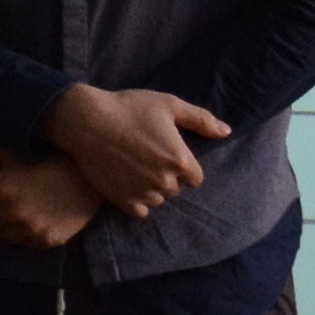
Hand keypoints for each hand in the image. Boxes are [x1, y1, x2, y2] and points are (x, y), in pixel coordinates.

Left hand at [0, 152, 100, 248]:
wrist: (83, 173)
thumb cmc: (38, 157)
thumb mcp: (3, 152)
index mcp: (0, 190)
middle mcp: (14, 214)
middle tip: (10, 198)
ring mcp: (32, 230)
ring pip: (5, 236)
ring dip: (10, 224)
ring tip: (26, 205)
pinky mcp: (47, 241)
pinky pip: (26, 243)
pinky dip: (28, 232)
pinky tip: (41, 214)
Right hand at [40, 82, 228, 213]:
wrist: (87, 122)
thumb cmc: (129, 108)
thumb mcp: (169, 105)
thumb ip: (201, 120)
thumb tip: (226, 132)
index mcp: (180, 161)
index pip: (196, 178)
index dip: (183, 165)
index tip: (167, 152)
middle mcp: (165, 182)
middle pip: (176, 188)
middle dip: (166, 176)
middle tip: (147, 155)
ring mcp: (144, 194)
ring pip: (158, 199)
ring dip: (152, 188)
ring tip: (134, 166)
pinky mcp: (125, 203)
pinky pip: (141, 210)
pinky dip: (137, 199)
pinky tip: (126, 180)